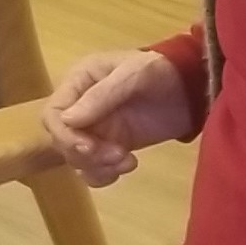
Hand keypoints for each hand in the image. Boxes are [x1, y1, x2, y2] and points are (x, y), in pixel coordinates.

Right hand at [40, 45, 200, 184]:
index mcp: (79, 82)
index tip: (89, 148)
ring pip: (77, 159)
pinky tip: (129, 165)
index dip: (65, 135)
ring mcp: (95, 128)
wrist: (192, 88)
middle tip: (120, 154)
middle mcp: (80, 106)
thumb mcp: (133, 74)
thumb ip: (101, 95)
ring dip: (98, 166)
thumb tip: (66, 120)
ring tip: (128, 160)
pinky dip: (106, 174)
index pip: (53, 114)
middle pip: (63, 141)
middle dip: (88, 154)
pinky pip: (94, 168)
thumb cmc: (161, 71)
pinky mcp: (111, 145)